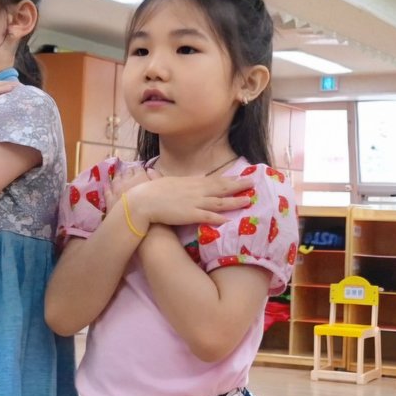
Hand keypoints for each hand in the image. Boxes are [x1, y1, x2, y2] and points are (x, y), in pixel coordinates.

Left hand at [105, 162, 158, 208]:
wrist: (136, 222)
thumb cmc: (153, 207)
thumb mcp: (161, 190)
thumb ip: (156, 178)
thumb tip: (149, 169)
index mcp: (140, 178)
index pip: (139, 169)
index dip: (139, 169)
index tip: (140, 169)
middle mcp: (127, 181)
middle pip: (127, 173)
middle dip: (128, 171)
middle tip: (129, 170)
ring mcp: (116, 191)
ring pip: (116, 180)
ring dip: (117, 176)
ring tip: (118, 174)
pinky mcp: (110, 201)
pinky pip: (107, 192)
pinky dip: (107, 188)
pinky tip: (106, 186)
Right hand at [126, 174, 254, 228]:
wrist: (143, 201)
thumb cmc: (153, 191)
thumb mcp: (172, 182)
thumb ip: (186, 182)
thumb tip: (196, 178)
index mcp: (191, 182)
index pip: (215, 179)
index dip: (229, 178)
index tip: (241, 176)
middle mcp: (196, 190)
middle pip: (222, 187)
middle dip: (238, 185)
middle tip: (253, 182)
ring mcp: (194, 202)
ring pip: (220, 201)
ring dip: (235, 201)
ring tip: (249, 200)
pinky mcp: (190, 214)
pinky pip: (209, 216)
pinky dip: (220, 218)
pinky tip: (230, 220)